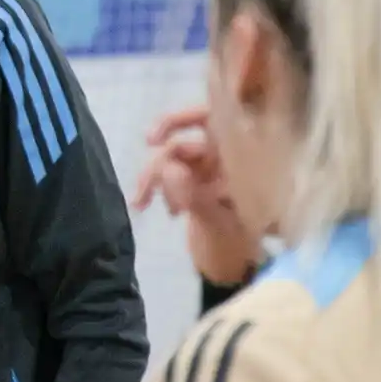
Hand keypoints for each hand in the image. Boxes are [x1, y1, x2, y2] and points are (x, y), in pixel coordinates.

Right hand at [131, 106, 264, 285]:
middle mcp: (218, 156)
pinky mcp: (185, 181)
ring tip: (144, 205)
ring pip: (165, 160)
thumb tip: (168, 169)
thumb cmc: (239, 242)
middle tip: (149, 187)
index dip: (182, 119)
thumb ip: (196, 197)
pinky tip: (142, 206)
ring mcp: (200, 168)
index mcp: (238, 156)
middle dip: (160, 165)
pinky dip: (149, 188)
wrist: (232, 262)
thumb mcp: (222, 224)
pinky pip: (161, 175)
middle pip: (180, 143)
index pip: (211, 120)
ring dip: (150, 180)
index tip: (153, 140)